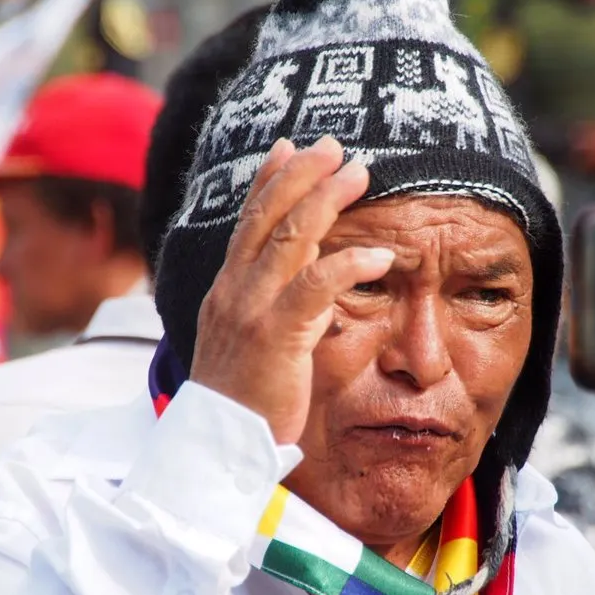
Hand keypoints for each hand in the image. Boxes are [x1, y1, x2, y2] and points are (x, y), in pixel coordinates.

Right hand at [189, 136, 393, 444]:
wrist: (214, 448)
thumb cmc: (240, 403)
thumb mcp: (247, 344)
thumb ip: (268, 307)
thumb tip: (302, 281)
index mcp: (227, 291)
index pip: (247, 222)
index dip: (269, 180)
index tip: (290, 146)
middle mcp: (233, 291)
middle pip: (266, 216)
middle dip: (301, 174)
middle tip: (334, 146)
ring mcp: (250, 311)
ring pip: (289, 238)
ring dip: (326, 200)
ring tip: (359, 173)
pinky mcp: (274, 337)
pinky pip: (314, 288)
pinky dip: (348, 265)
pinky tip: (379, 254)